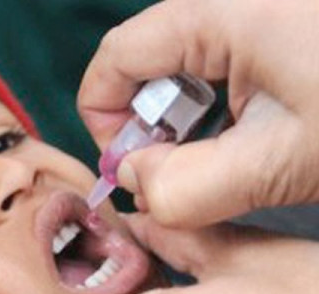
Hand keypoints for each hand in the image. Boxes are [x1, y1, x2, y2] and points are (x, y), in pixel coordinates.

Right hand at [78, 0, 318, 226]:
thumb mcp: (279, 163)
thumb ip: (188, 185)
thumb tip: (133, 183)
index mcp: (216, 14)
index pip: (114, 59)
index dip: (104, 121)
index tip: (128, 171)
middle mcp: (227, 6)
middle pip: (145, 69)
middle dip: (149, 132)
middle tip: (177, 181)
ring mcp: (252, 18)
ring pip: (182, 76)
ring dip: (185, 131)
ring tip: (219, 169)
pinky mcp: (273, 36)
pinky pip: (218, 74)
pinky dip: (215, 118)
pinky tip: (244, 146)